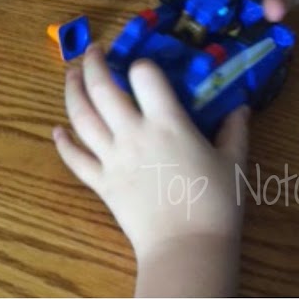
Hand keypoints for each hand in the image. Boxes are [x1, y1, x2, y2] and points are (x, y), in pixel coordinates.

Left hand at [53, 47, 247, 282]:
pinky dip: (64, 143)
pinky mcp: (102, 183)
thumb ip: (234, 129)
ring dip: (72, 92)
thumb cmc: (215, 202)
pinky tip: (57, 131)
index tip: (143, 62)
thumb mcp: (233, 161)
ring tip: (71, 75)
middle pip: (103, 89)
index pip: (145, 76)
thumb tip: (241, 107)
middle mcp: (134, 134)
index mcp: (168, 123)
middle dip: (94, 65)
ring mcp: (113, 159)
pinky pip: (76, 159)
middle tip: (93, 51)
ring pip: (81, 118)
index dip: (143, 64)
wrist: (187, 246)